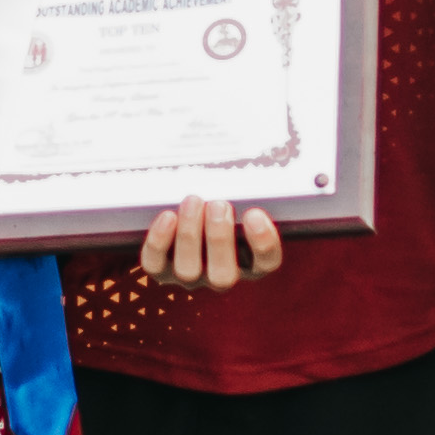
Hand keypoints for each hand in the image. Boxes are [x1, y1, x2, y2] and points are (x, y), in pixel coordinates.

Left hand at [133, 196, 288, 292]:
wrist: (186, 204)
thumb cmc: (221, 196)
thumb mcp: (241, 192)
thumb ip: (253, 185)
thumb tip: (279, 159)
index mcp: (251, 260)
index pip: (267, 262)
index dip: (264, 243)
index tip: (255, 214)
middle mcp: (221, 274)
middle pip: (224, 275)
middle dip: (220, 239)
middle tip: (219, 204)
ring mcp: (190, 275)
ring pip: (188, 270)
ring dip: (190, 235)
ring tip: (193, 200)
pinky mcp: (160, 270)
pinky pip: (155, 265)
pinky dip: (159, 242)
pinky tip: (167, 216)